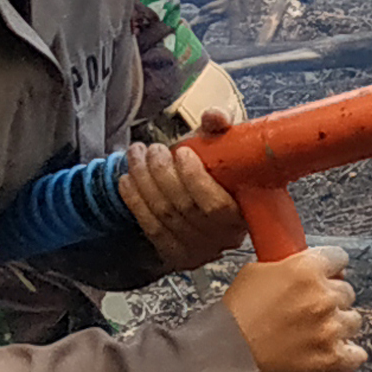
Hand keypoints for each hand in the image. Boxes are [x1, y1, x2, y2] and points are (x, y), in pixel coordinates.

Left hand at [118, 139, 247, 268]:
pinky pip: (150, 227)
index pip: (215, 205)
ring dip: (143, 181)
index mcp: (244, 214)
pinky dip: (134, 201)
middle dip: (160, 172)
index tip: (182, 152)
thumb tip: (213, 116)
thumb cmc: (222, 171)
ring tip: (135, 155)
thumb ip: (222, 128)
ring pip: (163, 214)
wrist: (215, 199)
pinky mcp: (175, 254)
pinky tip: (127, 179)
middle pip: (182, 207)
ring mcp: (198, 251)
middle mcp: (222, 239)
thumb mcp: (226, 147)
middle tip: (152, 149)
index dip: (194, 178)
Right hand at [221, 246, 363, 371]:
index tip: (327, 276)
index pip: (339, 258)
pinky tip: (328, 355)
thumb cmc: (235, 317)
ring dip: (339, 327)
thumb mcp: (255, 272)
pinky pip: (357, 354)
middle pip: (347, 292)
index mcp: (306, 269)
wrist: (226, 357)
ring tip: (314, 336)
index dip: (331, 269)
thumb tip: (301, 267)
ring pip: (353, 321)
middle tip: (311, 312)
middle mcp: (323, 296)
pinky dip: (346, 356)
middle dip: (332, 300)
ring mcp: (331, 329)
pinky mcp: (334, 359)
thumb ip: (287, 266)